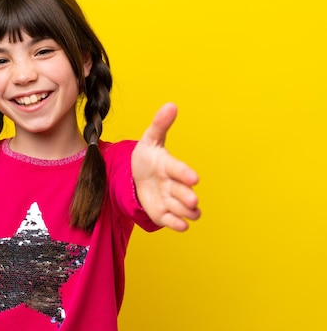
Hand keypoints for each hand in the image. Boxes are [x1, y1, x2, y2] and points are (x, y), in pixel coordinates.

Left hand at [132, 103, 200, 230]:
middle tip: (191, 200)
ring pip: (182, 209)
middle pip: (183, 193)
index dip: (185, 173)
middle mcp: (174, 185)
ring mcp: (170, 200)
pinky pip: (173, 222)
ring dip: (183, 211)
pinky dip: (177, 224)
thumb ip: (159, 124)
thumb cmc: (147, 157)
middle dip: (187, 196)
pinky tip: (181, 225)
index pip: (179, 170)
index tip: (193, 177)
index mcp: (170, 166)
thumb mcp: (149, 140)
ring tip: (185, 211)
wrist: (137, 177)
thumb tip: (171, 105)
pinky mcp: (164, 213)